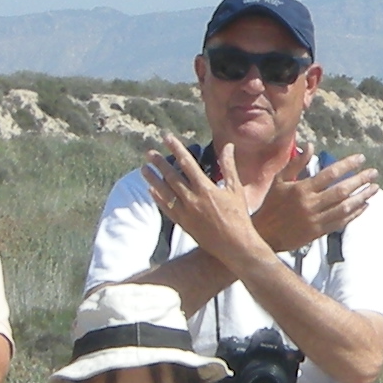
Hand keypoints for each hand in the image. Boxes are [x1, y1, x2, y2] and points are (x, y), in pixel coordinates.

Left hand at [140, 135, 267, 269]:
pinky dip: (158, 198)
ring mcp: (186, 212)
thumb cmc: (239, 216)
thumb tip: (227, 146)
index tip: (167, 137)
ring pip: (165, 192)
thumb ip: (229, 166)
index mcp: (206, 188)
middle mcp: (193, 199)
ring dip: (153, 179)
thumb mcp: (235, 189)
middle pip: (171, 176)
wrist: (235, 245)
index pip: (187, 162)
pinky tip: (151, 190)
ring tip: (144, 169)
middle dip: (159, 162)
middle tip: (149, 153)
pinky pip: (166, 208)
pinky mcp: (183, 224)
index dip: (176, 148)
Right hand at [250, 148, 382, 254]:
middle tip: (374, 173)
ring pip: (344, 207)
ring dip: (362, 197)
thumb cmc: (271, 204)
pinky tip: (364, 205)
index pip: (330, 174)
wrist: (264, 234)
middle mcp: (311, 204)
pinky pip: (341, 222)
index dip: (347, 165)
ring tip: (374, 188)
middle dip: (360, 180)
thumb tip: (311, 145)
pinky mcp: (318, 232)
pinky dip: (354, 214)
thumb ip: (296, 163)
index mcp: (302, 189)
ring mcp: (316, 220)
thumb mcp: (279, 181)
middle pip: (342, 190)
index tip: (361, 158)